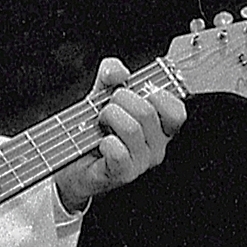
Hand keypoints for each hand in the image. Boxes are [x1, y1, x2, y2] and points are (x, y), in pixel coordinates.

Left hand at [54, 57, 185, 213]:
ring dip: (109, 118)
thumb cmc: (92, 127)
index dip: (157, 96)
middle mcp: (156, 146)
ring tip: (100, 124)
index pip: (176, 111)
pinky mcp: (123, 174)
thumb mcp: (103, 93)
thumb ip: (112, 74)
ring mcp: (142, 162)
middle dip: (119, 100)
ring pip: (132, 129)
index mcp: (159, 127)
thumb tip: (117, 72)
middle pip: (147, 112)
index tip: (136, 92)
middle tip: (107, 108)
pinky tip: (99, 142)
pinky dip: (105, 142)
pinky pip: (120, 152)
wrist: (70, 157)